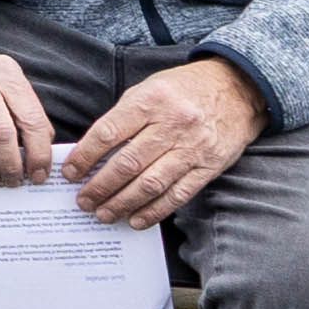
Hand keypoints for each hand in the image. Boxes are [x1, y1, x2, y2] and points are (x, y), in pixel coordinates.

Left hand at [63, 59, 264, 229]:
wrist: (238, 89)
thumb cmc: (185, 89)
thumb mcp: (150, 89)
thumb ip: (124, 117)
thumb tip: (92, 152)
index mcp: (151, 100)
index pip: (108, 133)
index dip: (85, 156)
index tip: (69, 173)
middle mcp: (172, 124)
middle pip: (128, 163)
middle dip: (100, 187)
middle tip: (83, 201)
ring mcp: (193, 148)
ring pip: (150, 183)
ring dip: (123, 203)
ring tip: (103, 214)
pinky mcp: (209, 166)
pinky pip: (178, 194)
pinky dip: (154, 211)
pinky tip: (136, 219)